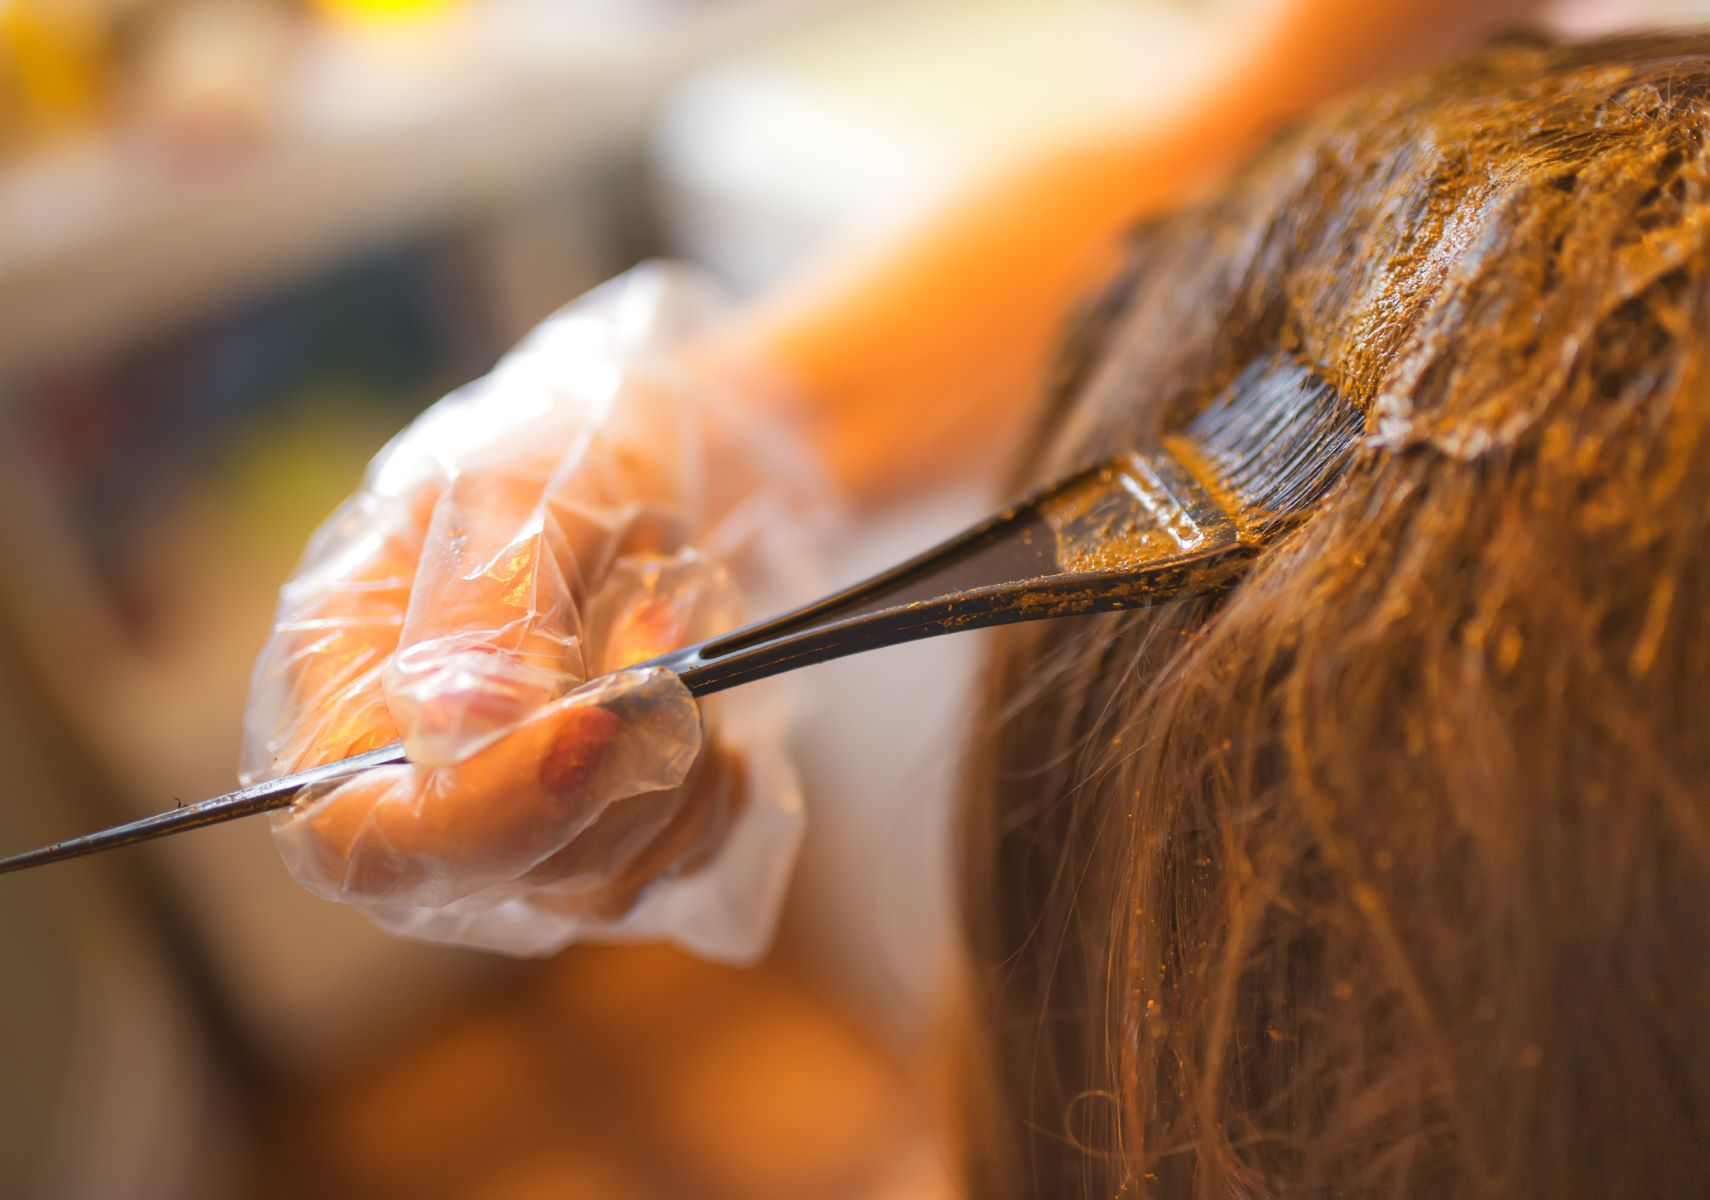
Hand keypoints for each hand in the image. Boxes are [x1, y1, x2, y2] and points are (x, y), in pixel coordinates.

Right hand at [241, 264, 824, 959]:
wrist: (669, 458)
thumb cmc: (567, 449)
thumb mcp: (521, 484)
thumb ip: (486, 603)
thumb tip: (455, 729)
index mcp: (337, 689)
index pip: (356, 835)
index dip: (478, 815)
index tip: (597, 726)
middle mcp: (410, 787)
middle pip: (497, 873)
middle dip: (614, 762)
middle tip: (663, 623)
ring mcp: (511, 829)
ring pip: (603, 882)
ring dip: (676, 761)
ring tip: (677, 630)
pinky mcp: (603, 842)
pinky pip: (678, 866)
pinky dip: (719, 787)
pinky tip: (713, 701)